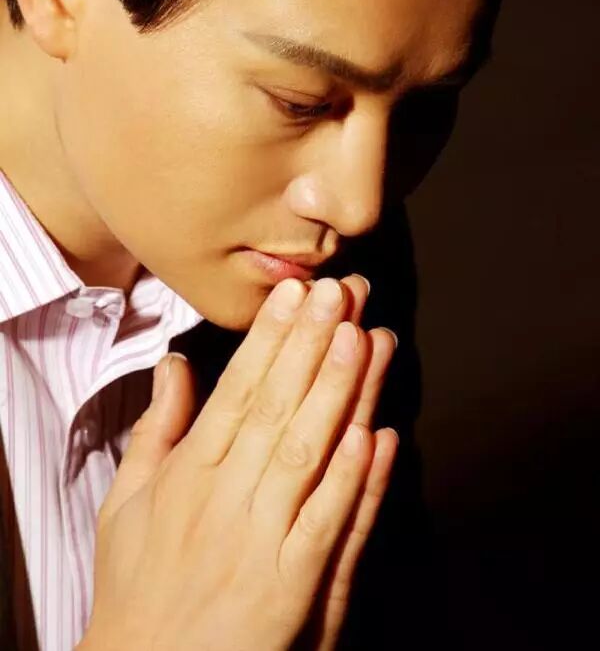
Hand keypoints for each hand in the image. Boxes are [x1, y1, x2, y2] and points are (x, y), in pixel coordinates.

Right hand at [78, 275, 397, 650]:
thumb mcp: (126, 501)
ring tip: (367, 339)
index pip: (239, 389)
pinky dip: (352, 480)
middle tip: (344, 293)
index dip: (271, 337)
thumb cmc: (136, 587)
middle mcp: (225, 498)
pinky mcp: (290, 587)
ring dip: (341, 392)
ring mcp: (260, 541)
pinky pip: (326, 524)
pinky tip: (373, 434)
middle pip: (279, 406)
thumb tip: (173, 366)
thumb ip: (156, 429)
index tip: (295, 293)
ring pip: (308, 452)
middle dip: (314, 343)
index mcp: (189, 473)